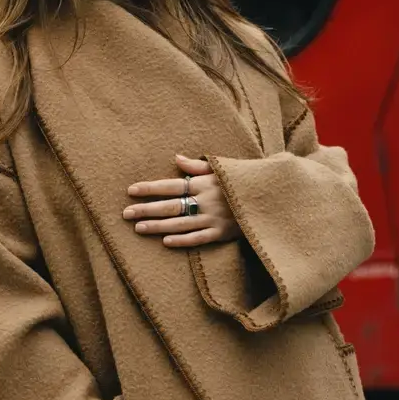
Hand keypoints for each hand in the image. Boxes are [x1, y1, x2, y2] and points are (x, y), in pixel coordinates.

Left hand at [123, 154, 241, 247]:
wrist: (272, 197)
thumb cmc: (245, 180)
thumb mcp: (223, 168)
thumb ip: (198, 165)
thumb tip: (176, 157)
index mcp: (205, 182)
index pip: (171, 185)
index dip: (150, 188)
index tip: (130, 191)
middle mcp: (206, 200)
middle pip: (170, 206)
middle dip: (146, 209)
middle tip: (126, 214)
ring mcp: (214, 218)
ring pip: (180, 224)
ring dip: (158, 226)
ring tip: (138, 228)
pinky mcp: (223, 234)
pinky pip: (198, 239)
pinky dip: (182, 241)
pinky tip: (165, 242)